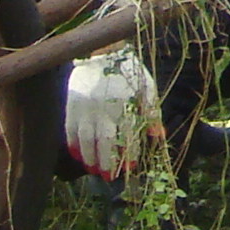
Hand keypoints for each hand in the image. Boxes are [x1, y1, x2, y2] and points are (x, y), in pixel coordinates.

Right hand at [64, 47, 156, 179]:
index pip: (128, 134)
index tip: (132, 166)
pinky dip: (73, 144)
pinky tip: (77, 156)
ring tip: (93, 170)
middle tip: (110, 176)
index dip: (130, 152)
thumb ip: (152, 112)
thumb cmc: (128, 73)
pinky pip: (70, 129)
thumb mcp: (146, 88)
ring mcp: (85, 106)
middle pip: (105, 140)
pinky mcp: (71, 104)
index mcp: (125, 102)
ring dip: (89, 157)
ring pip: (85, 138)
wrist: (102, 52)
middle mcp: (104, 106)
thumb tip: (159, 137)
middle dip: (107, 160)